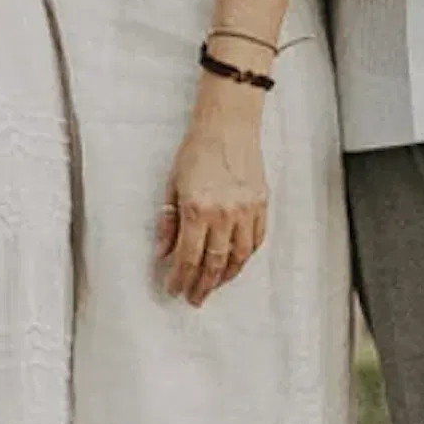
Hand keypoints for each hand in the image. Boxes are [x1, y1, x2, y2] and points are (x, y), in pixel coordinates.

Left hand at [157, 84, 271, 306]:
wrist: (228, 125)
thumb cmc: (196, 150)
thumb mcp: (172, 184)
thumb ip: (167, 221)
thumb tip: (162, 252)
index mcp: (197, 209)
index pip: (188, 257)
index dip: (180, 278)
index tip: (175, 289)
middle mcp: (223, 215)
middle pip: (214, 264)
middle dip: (202, 286)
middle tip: (194, 298)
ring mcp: (246, 212)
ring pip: (238, 258)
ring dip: (225, 277)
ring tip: (213, 286)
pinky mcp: (261, 206)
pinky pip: (255, 242)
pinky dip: (245, 258)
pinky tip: (235, 264)